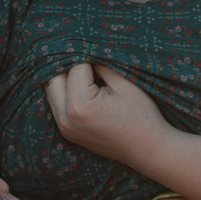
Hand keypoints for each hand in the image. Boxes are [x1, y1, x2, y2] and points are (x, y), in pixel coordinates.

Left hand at [45, 63, 170, 166]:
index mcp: (79, 105)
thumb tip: (87, 50)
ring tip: (87, 72)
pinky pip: (57, 104)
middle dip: (71, 65)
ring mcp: (65, 128)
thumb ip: (101, 65)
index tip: (101, 54)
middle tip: (90, 59)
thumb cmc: (142, 116)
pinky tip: (83, 86)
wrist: (149, 150)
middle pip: (54, 77)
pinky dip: (66, 91)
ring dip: (65, 78)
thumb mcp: (125, 84)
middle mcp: (66, 118)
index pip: (75, 67)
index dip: (89, 56)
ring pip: (51, 90)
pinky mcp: (68, 132)